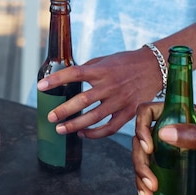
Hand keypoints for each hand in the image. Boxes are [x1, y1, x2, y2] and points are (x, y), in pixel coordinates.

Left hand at [37, 47, 161, 137]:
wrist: (154, 67)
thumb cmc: (125, 62)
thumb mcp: (104, 60)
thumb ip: (87, 70)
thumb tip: (66, 79)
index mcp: (101, 70)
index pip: (75, 73)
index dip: (57, 80)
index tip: (41, 86)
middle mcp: (110, 85)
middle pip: (83, 100)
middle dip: (64, 110)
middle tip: (50, 117)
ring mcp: (121, 100)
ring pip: (95, 117)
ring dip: (76, 125)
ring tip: (61, 129)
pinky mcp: (130, 112)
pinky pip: (110, 127)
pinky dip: (96, 133)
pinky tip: (83, 134)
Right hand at [133, 103, 195, 194]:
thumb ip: (194, 135)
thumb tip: (163, 133)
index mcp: (179, 115)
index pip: (148, 112)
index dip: (141, 127)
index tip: (149, 148)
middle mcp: (170, 128)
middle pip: (141, 138)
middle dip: (141, 161)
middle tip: (150, 180)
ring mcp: (168, 147)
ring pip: (142, 155)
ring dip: (141, 173)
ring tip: (149, 192)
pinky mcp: (168, 163)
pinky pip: (150, 169)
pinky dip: (144, 182)